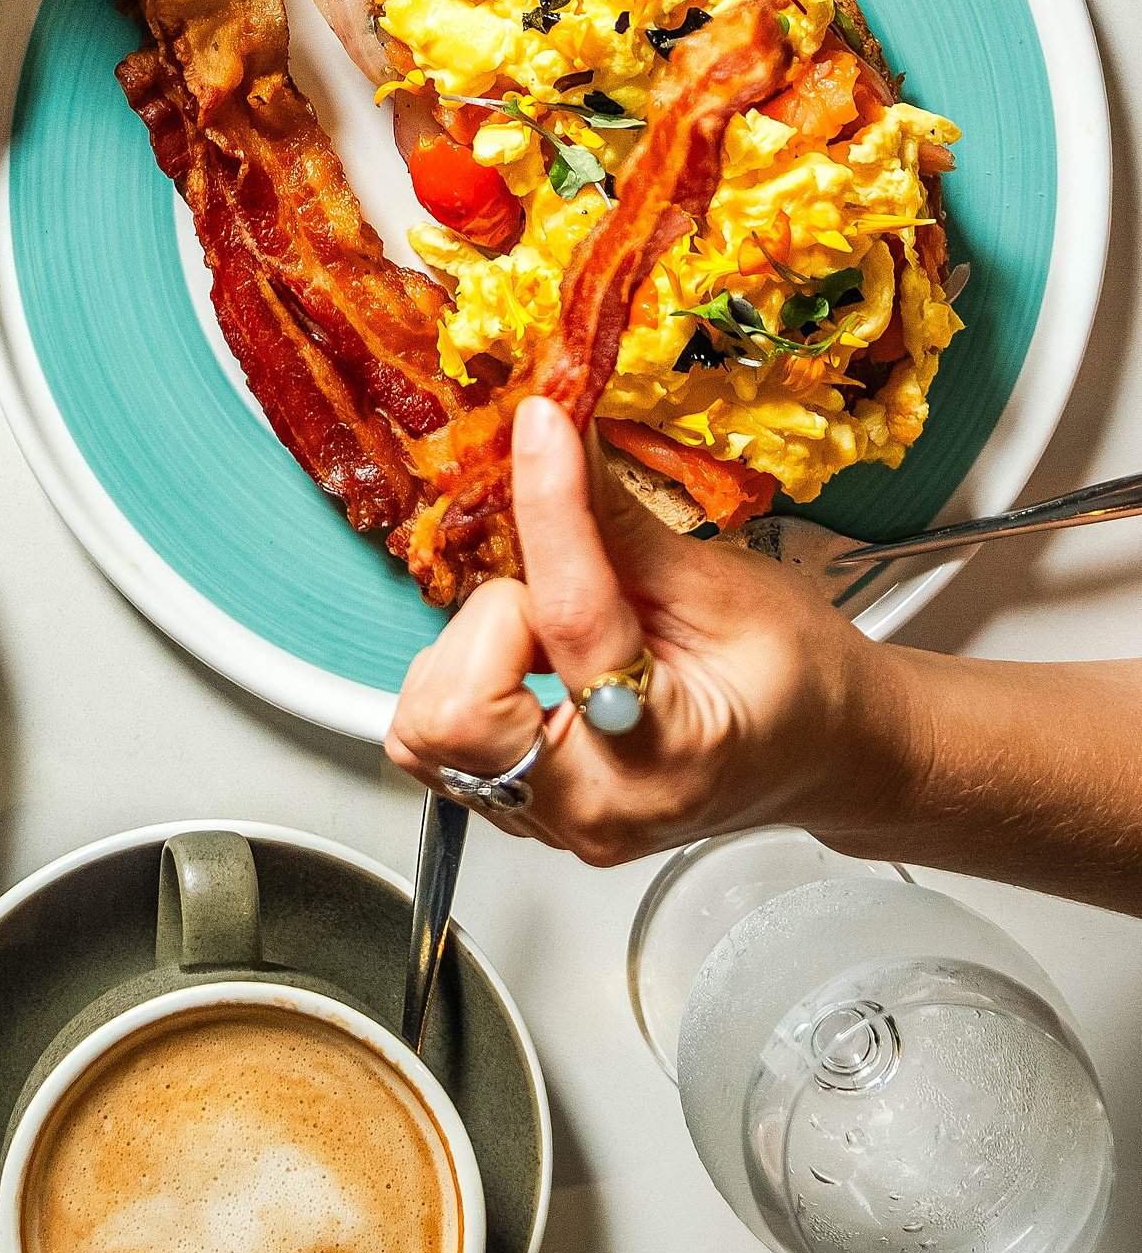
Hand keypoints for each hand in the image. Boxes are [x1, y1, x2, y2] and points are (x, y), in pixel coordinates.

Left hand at [386, 395, 909, 861]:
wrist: (827, 753)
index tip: (541, 428)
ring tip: (550, 637)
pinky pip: (434, 738)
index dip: (548, 503)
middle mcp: (595, 809)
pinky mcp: (516, 813)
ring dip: (472, 650)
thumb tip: (561, 432)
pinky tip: (531, 662)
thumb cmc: (795, 678)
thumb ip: (623, 522)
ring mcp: (548, 824)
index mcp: (665, 752)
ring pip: (426, 722)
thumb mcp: (727, 590)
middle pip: (451, 710)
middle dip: (491, 621)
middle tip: (554, 596)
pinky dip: (465, 678)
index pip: (570, 616)